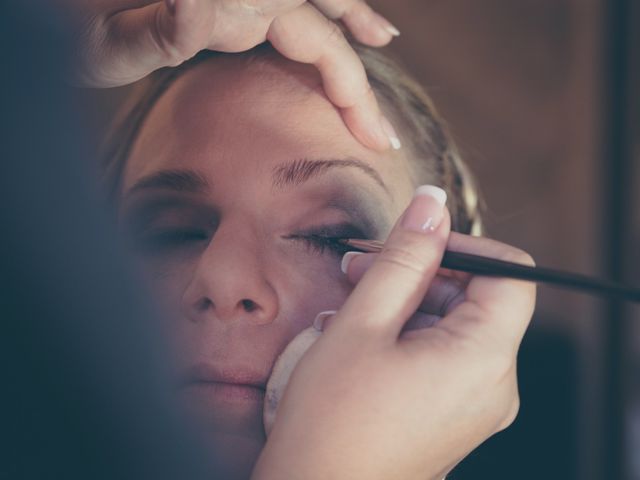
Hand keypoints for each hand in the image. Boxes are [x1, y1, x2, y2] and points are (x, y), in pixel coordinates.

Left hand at [66, 0, 400, 150]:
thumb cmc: (62, 16)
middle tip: (382, 128)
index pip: (307, 32)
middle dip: (356, 70)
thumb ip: (157, 31)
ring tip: (383, 39)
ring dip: (349, 16)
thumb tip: (213, 7)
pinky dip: (318, 4)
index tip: (374, 134)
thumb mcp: (97, 40)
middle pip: (318, 13)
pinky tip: (330, 11)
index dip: (348, 83)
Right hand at [252, 187, 535, 479]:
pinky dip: (409, 332)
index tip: (412, 243)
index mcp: (483, 358)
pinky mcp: (456, 412)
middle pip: (478, 298)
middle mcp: (494, 384)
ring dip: (407, 300)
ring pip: (456, 324)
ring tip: (352, 298)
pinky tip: (363, 332)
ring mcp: (477, 403)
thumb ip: (404, 257)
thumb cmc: (332, 420)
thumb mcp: (363, 323)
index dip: (462, 246)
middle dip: (422, 272)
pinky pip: (445, 354)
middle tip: (362, 266)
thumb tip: (432, 204)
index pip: (510, 274)